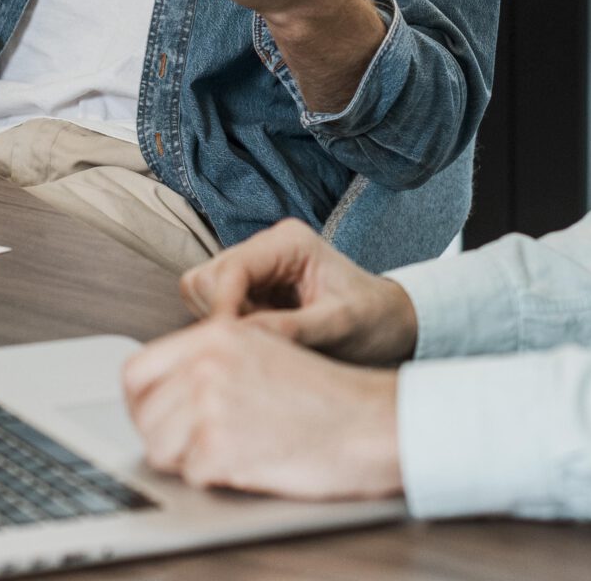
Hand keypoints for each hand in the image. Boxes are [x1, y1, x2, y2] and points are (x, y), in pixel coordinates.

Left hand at [121, 318, 403, 499]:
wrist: (367, 421)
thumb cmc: (324, 394)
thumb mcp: (262, 350)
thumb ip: (209, 360)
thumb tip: (161, 390)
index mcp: (212, 335)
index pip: (137, 371)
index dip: (143, 401)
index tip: (156, 416)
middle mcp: (205, 364)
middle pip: (143, 414)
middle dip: (166, 435)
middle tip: (198, 444)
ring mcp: (210, 405)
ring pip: (159, 448)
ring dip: (188, 459)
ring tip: (229, 452)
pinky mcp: (221, 447)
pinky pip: (191, 474)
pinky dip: (216, 477)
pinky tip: (249, 462)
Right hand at [180, 218, 418, 365]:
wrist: (387, 322)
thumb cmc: (372, 320)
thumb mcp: (339, 325)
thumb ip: (292, 328)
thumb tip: (241, 337)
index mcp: (289, 242)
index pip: (231, 269)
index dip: (222, 308)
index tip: (229, 347)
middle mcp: (266, 245)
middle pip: (205, 278)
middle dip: (222, 316)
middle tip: (260, 342)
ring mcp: (255, 265)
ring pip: (203, 293)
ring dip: (226, 323)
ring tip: (269, 338)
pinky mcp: (249, 286)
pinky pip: (216, 307)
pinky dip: (231, 327)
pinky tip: (264, 337)